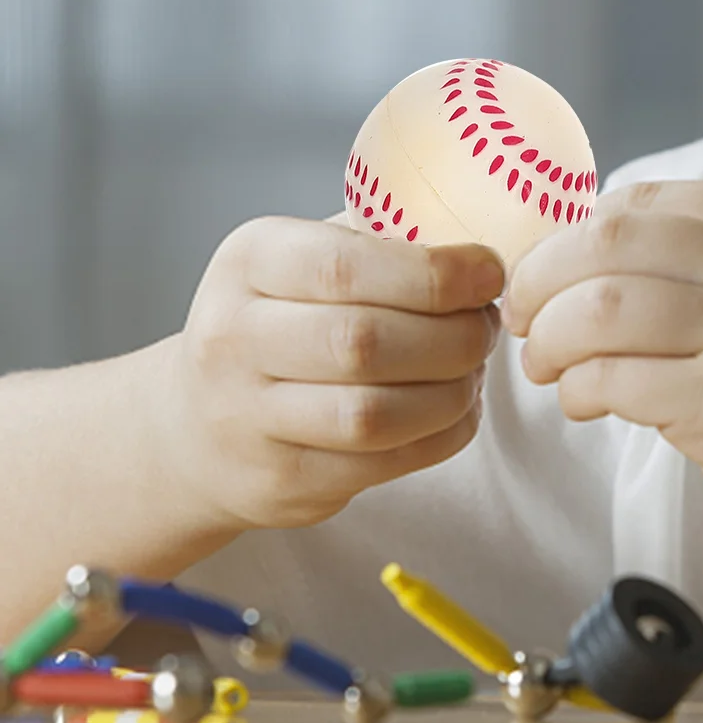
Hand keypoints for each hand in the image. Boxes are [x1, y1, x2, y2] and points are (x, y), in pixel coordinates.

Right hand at [158, 217, 505, 531]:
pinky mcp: (276, 483)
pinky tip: (457, 408)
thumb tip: (483, 249)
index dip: (434, 274)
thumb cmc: (282, 317)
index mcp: (249, 262)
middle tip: (488, 325)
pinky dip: (440, 435)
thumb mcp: (308, 254)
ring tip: (475, 368)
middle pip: (363, 343)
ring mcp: (246, 420)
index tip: (489, 273)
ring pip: (373, 415)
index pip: (346, 266)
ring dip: (451, 391)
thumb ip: (384, 239)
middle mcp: (232, 339)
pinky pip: (380, 464)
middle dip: (452, 335)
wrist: (193, 423)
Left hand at [503, 180, 702, 575]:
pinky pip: (617, 381)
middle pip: (607, 240)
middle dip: (541, 279)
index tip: (551, 277)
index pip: (642, 201)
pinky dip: (582, 391)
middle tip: (523, 320)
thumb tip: (585, 256)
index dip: (574, 236)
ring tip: (548, 368)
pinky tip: (589, 403)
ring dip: (549, 340)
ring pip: (600, 308)